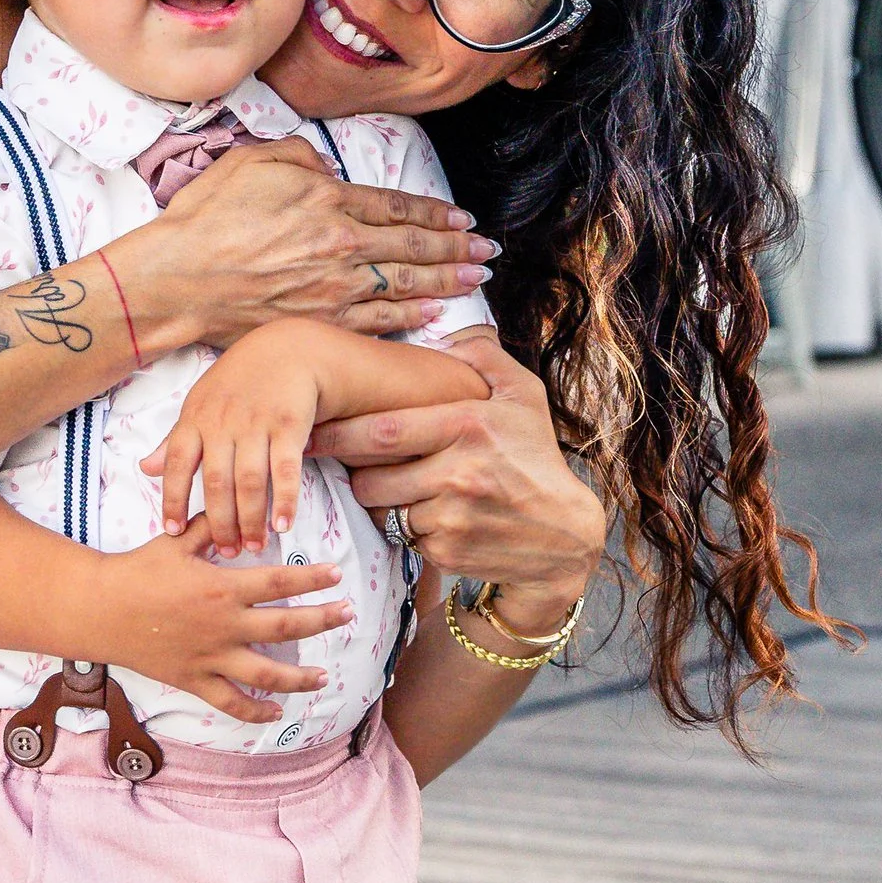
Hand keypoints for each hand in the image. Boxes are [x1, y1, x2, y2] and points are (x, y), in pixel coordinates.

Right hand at [91, 521, 352, 722]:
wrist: (98, 609)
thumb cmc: (135, 572)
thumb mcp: (174, 541)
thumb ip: (209, 527)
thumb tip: (233, 507)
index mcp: (223, 587)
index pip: (280, 580)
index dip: (312, 578)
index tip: (335, 575)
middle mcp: (224, 625)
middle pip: (287, 626)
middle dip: (323, 620)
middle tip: (348, 616)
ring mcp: (211, 657)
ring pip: (267, 674)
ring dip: (300, 677)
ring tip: (324, 676)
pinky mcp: (194, 680)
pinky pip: (231, 703)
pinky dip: (255, 712)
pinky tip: (276, 713)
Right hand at [118, 142, 491, 357]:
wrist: (178, 278)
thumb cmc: (207, 218)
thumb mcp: (252, 161)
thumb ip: (299, 157)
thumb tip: (327, 170)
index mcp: (328, 199)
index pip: (399, 206)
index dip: (437, 213)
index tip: (461, 219)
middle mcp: (342, 245)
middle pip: (415, 246)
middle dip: (458, 248)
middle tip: (487, 250)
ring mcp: (335, 289)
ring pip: (408, 285)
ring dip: (449, 281)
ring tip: (477, 279)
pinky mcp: (321, 324)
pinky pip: (380, 321)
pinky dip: (412, 317)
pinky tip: (435, 312)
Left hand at [144, 322, 321, 549]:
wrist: (287, 351)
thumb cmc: (238, 384)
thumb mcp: (199, 405)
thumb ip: (174, 441)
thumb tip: (145, 469)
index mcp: (195, 419)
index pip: (176, 464)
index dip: (171, 499)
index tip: (173, 532)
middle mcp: (223, 423)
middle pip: (216, 482)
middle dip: (219, 522)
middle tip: (225, 553)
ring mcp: (256, 424)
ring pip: (249, 482)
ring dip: (251, 519)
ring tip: (252, 546)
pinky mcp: (289, 426)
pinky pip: (286, 469)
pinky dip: (285, 500)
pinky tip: (284, 525)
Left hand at [309, 340, 604, 619]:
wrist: (565, 535)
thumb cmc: (537, 458)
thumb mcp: (524, 396)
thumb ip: (485, 357)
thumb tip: (446, 331)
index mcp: (469, 426)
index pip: (384, 430)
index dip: (341, 434)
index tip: (316, 430)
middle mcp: (459, 473)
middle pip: (370, 476)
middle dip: (353, 471)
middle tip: (353, 462)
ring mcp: (452, 517)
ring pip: (382, 509)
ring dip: (381, 500)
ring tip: (402, 487)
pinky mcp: (447, 551)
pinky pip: (403, 536)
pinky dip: (407, 526)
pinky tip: (432, 515)